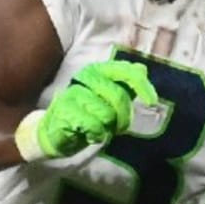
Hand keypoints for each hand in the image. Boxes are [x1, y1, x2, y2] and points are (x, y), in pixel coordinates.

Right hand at [17, 61, 158, 159]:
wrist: (53, 132)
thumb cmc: (84, 114)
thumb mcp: (107, 99)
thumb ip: (124, 85)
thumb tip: (142, 68)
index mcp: (97, 71)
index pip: (125, 71)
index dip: (142, 85)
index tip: (151, 101)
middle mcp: (85, 78)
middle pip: (119, 96)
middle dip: (124, 117)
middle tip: (119, 127)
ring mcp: (73, 94)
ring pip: (107, 114)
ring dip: (108, 128)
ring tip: (100, 130)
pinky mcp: (65, 112)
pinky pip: (94, 126)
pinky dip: (96, 135)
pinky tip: (90, 135)